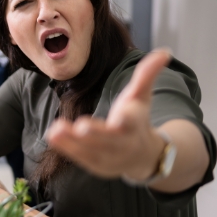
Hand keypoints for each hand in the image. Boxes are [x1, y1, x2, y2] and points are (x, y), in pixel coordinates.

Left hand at [45, 50, 170, 180]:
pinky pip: (80, 157)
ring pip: (91, 150)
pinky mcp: (96, 165)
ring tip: (55, 130)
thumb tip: (164, 52)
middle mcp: (123, 143)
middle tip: (79, 126)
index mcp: (134, 124)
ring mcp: (109, 157)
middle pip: (109, 140)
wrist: (144, 155)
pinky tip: (52, 136)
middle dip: (95, 135)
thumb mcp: (142, 96)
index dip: (124, 122)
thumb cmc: (137, 119)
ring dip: (72, 142)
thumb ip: (147, 74)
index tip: (118, 119)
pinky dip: (66, 148)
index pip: (130, 123)